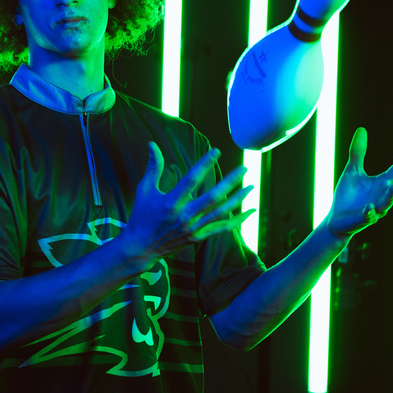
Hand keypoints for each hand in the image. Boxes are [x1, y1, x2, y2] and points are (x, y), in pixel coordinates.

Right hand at [122, 143, 254, 265]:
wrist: (141, 248)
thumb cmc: (142, 216)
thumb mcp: (145, 190)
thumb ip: (153, 167)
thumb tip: (152, 144)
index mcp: (171, 203)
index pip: (192, 180)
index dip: (204, 164)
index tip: (216, 151)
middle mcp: (185, 216)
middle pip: (213, 197)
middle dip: (230, 182)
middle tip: (244, 168)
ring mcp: (194, 228)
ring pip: (221, 212)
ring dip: (238, 199)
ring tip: (251, 186)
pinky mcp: (198, 237)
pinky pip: (222, 228)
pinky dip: (238, 220)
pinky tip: (250, 211)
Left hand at [326, 128, 392, 237]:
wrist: (336, 218)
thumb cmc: (348, 195)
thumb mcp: (352, 170)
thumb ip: (358, 152)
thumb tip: (362, 129)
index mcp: (381, 184)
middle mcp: (381, 196)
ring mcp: (374, 209)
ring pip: (387, 203)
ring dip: (390, 196)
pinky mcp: (363, 219)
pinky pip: (369, 217)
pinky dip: (370, 212)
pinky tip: (369, 207)